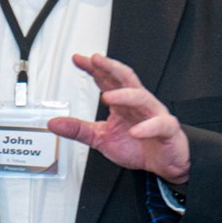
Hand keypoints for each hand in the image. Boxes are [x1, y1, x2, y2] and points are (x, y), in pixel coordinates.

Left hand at [46, 53, 189, 185]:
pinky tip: (135, 132)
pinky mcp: (167, 130)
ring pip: (141, 97)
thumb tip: (54, 123)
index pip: (107, 80)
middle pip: (125, 79)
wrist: (164, 163)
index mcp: (122, 103)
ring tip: (107, 96)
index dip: (93, 68)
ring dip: (124, 95)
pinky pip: (159, 125)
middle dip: (110, 68)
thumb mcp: (101, 139)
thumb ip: (78, 130)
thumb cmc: (137, 146)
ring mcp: (154, 115)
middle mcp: (138, 104)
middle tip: (96, 60)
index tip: (78, 59)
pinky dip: (147, 127)